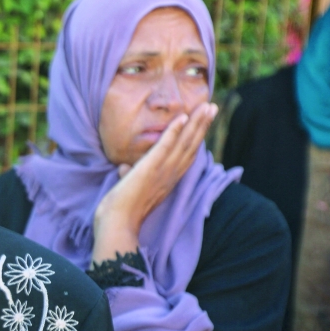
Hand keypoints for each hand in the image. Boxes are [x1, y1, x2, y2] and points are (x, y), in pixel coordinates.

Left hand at [91, 102, 217, 263]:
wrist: (116, 224)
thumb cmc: (121, 210)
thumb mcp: (129, 188)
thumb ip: (130, 175)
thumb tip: (123, 167)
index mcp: (167, 181)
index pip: (186, 156)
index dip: (196, 138)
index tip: (203, 123)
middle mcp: (169, 175)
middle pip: (191, 147)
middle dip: (202, 126)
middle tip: (212, 107)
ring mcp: (161, 172)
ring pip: (184, 143)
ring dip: (196, 123)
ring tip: (207, 107)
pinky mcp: (150, 168)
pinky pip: (165, 146)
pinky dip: (174, 131)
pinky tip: (182, 117)